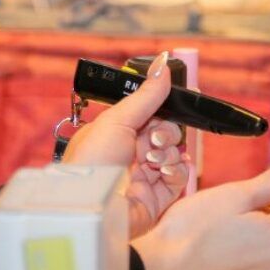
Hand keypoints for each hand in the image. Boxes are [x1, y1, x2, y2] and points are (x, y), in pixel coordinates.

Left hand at [63, 52, 189, 236]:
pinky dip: (177, 171)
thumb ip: (146, 94)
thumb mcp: (118, 119)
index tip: (177, 100)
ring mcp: (143, 177)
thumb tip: (163, 63)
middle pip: (165, 133)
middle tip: (154, 139)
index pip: (149, 115)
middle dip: (165, 132)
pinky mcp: (156, 199)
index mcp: (115, 134)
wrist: (91, 206)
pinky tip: (164, 172)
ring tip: (153, 160)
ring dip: (169, 153)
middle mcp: (129, 154)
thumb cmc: (93, 161)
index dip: (162, 110)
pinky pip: (178, 178)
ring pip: (173, 154)